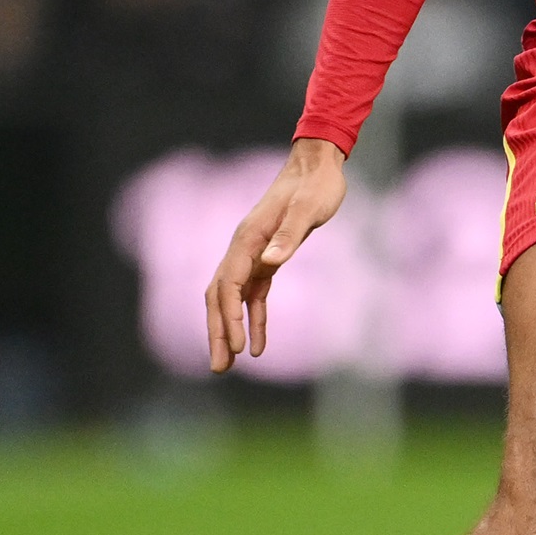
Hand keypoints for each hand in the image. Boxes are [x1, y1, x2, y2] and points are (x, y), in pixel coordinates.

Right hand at [204, 138, 348, 371]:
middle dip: (217, 332)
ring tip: (228, 364)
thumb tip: (271, 261)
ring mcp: (253, 253)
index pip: (229, 284)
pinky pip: (253, 294)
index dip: (229, 316)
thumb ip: (289, 235)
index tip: (235, 345)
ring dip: (229, 330)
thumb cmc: (316, 186)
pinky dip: (252, 318)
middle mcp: (243, 247)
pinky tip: (256, 345)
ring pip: (231, 298)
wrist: (318, 166)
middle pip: (220, 296)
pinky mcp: (267, 256)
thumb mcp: (309, 210)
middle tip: (219, 368)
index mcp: (247, 238)